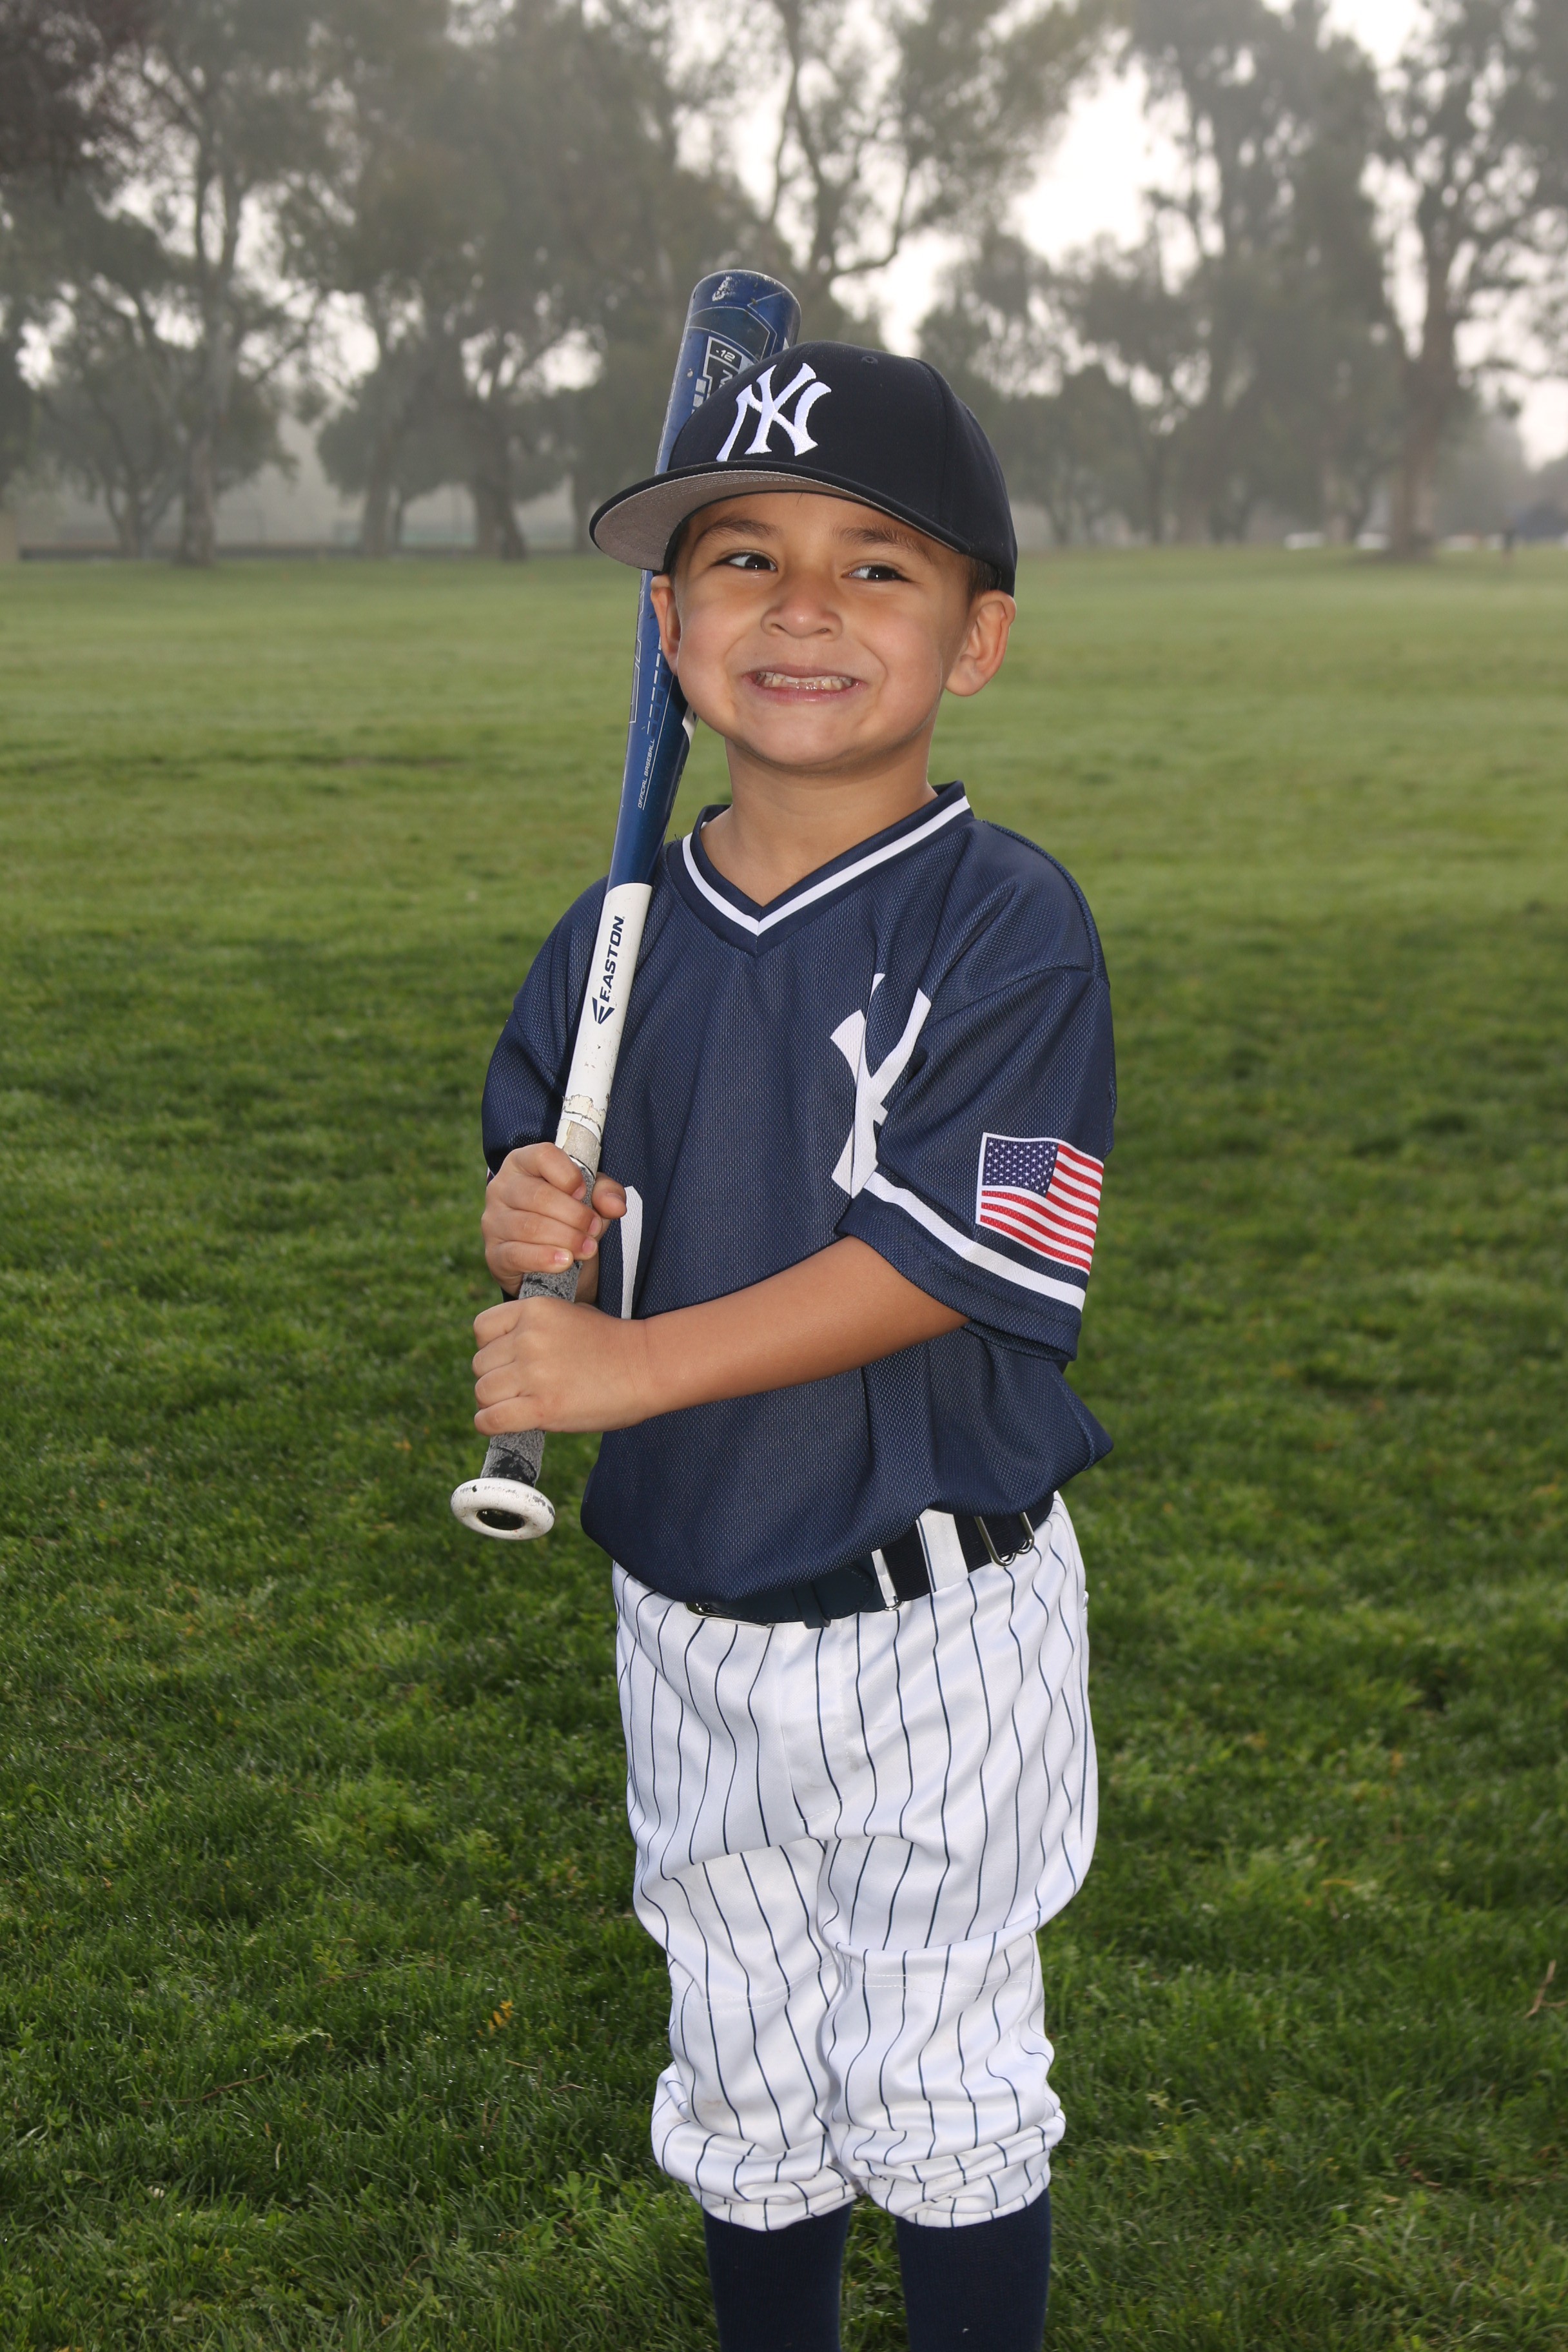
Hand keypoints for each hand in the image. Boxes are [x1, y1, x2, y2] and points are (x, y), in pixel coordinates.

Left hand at [472, 1292, 653, 1434]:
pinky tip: (505, 1423)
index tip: (509, 1359)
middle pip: (480, 1364)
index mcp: (534, 1310)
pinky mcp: (542, 1406)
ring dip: (495, 1402)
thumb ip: (534, 1327)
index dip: (491, 1347)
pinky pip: (491, 1419)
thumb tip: (503, 1351)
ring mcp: (533, 1372)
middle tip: (520, 1387)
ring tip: (518, 1405)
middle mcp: (528, 1338)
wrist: (646, 1367)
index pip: (481, 1328)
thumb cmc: (611, 1344)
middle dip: (496, 1377)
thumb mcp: (569, 1315)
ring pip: (483, 1392)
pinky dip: (491, 1424)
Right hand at [482, 1143, 625, 1289]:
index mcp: (523, 1164)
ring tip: (587, 1248)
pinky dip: (545, 1258)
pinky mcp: (494, 1254)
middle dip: (574, 1215)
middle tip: (594, 1229)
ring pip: (530, 1226)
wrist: (552, 1264)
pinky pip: (517, 1255)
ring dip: (566, 1238)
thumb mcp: (591, 1199)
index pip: (543, 1156)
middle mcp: (502, 1188)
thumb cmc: (568, 1218)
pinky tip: (565, 1262)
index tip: (584, 1193)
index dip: (568, 1174)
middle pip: (538, 1195)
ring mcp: (494, 1221)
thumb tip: (616, 1205)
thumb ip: (606, 1193)